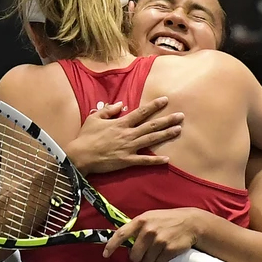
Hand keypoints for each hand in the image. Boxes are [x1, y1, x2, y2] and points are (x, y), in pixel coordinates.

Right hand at [65, 96, 183, 174]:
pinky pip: (144, 160)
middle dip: (167, 120)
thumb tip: (119, 104)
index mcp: (121, 123)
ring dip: (166, 135)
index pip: (141, 112)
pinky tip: (167, 159)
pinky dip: (155, 160)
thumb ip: (108, 110)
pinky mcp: (127, 161)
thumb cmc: (86, 136)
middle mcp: (128, 134)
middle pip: (151, 126)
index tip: (165, 100)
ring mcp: (129, 148)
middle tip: (181, 116)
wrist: (80, 156)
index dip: (154, 106)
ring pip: (151, 140)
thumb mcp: (94, 118)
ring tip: (178, 130)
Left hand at [103, 208, 205, 261]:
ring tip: (158, 249)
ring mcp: (159, 240)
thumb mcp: (150, 217)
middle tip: (145, 251)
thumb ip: (137, 227)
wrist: (190, 222)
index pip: (121, 234)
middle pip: (134, 255)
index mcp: (141, 221)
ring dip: (151, 259)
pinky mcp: (169, 250)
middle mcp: (148, 230)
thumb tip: (123, 241)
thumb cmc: (167, 220)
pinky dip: (161, 261)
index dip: (111, 245)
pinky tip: (166, 252)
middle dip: (138, 257)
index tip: (106, 254)